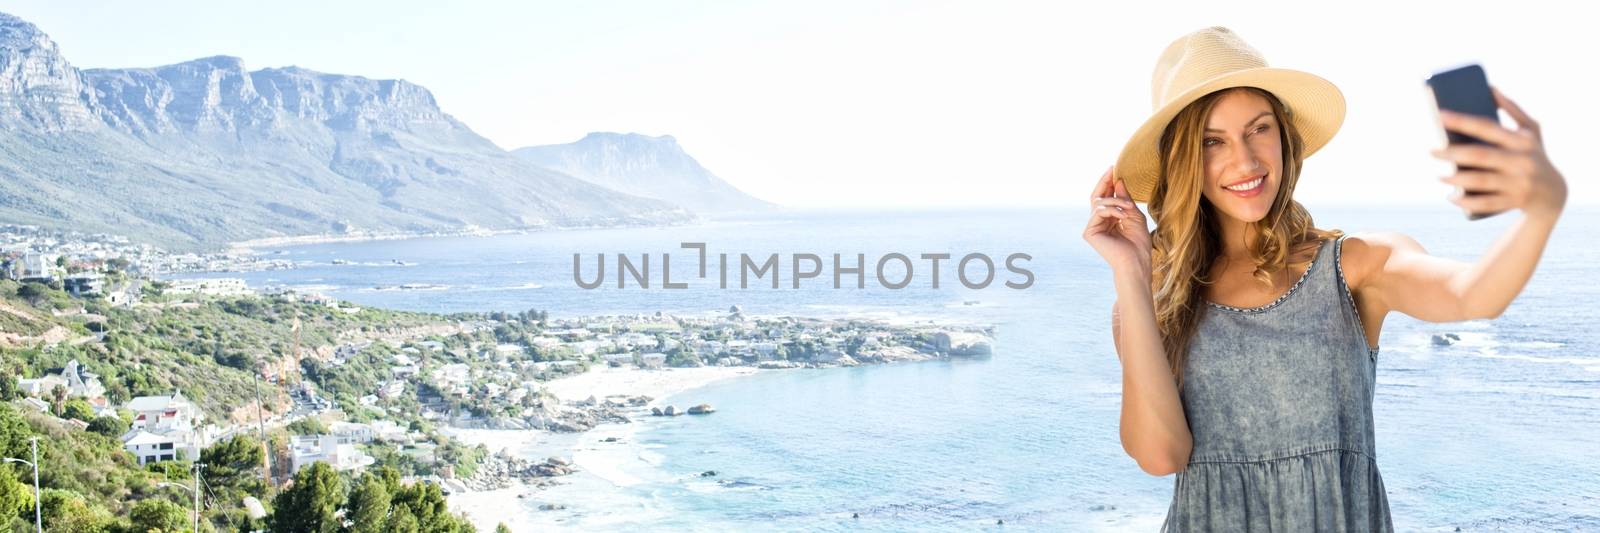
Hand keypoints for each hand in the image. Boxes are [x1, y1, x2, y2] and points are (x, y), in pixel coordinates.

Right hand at [1082, 166, 1151, 276]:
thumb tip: (1118, 181)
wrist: (1136, 261)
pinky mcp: (1089, 232)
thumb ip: (1125, 199)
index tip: (1114, 168)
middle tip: (1112, 170)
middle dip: (1104, 182)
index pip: (1105, 197)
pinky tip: (1123, 215)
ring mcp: (1092, 227)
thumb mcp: (1134, 215)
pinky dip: (1112, 210)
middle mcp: (1098, 222)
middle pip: (1097, 196)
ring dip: (1116, 201)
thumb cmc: (1138, 243)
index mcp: (1109, 219)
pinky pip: (1098, 212)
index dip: (1108, 182)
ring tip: (1129, 207)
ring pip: (1099, 202)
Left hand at [1432, 85, 1567, 219]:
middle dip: (1452, 153)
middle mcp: (1522, 161)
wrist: (1553, 192)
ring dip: (1456, 179)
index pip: (1487, 127)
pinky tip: (1451, 197)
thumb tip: (1488, 87)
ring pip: (1480, 182)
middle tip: (1431, 151)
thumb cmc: (1534, 153)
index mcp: (1522, 140)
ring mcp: (1519, 183)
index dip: (1462, 121)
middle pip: (1480, 156)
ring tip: (1439, 175)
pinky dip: (1466, 202)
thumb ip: (1512, 108)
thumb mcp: (1531, 130)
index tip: (1439, 115)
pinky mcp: (1514, 202)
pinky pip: (1486, 204)